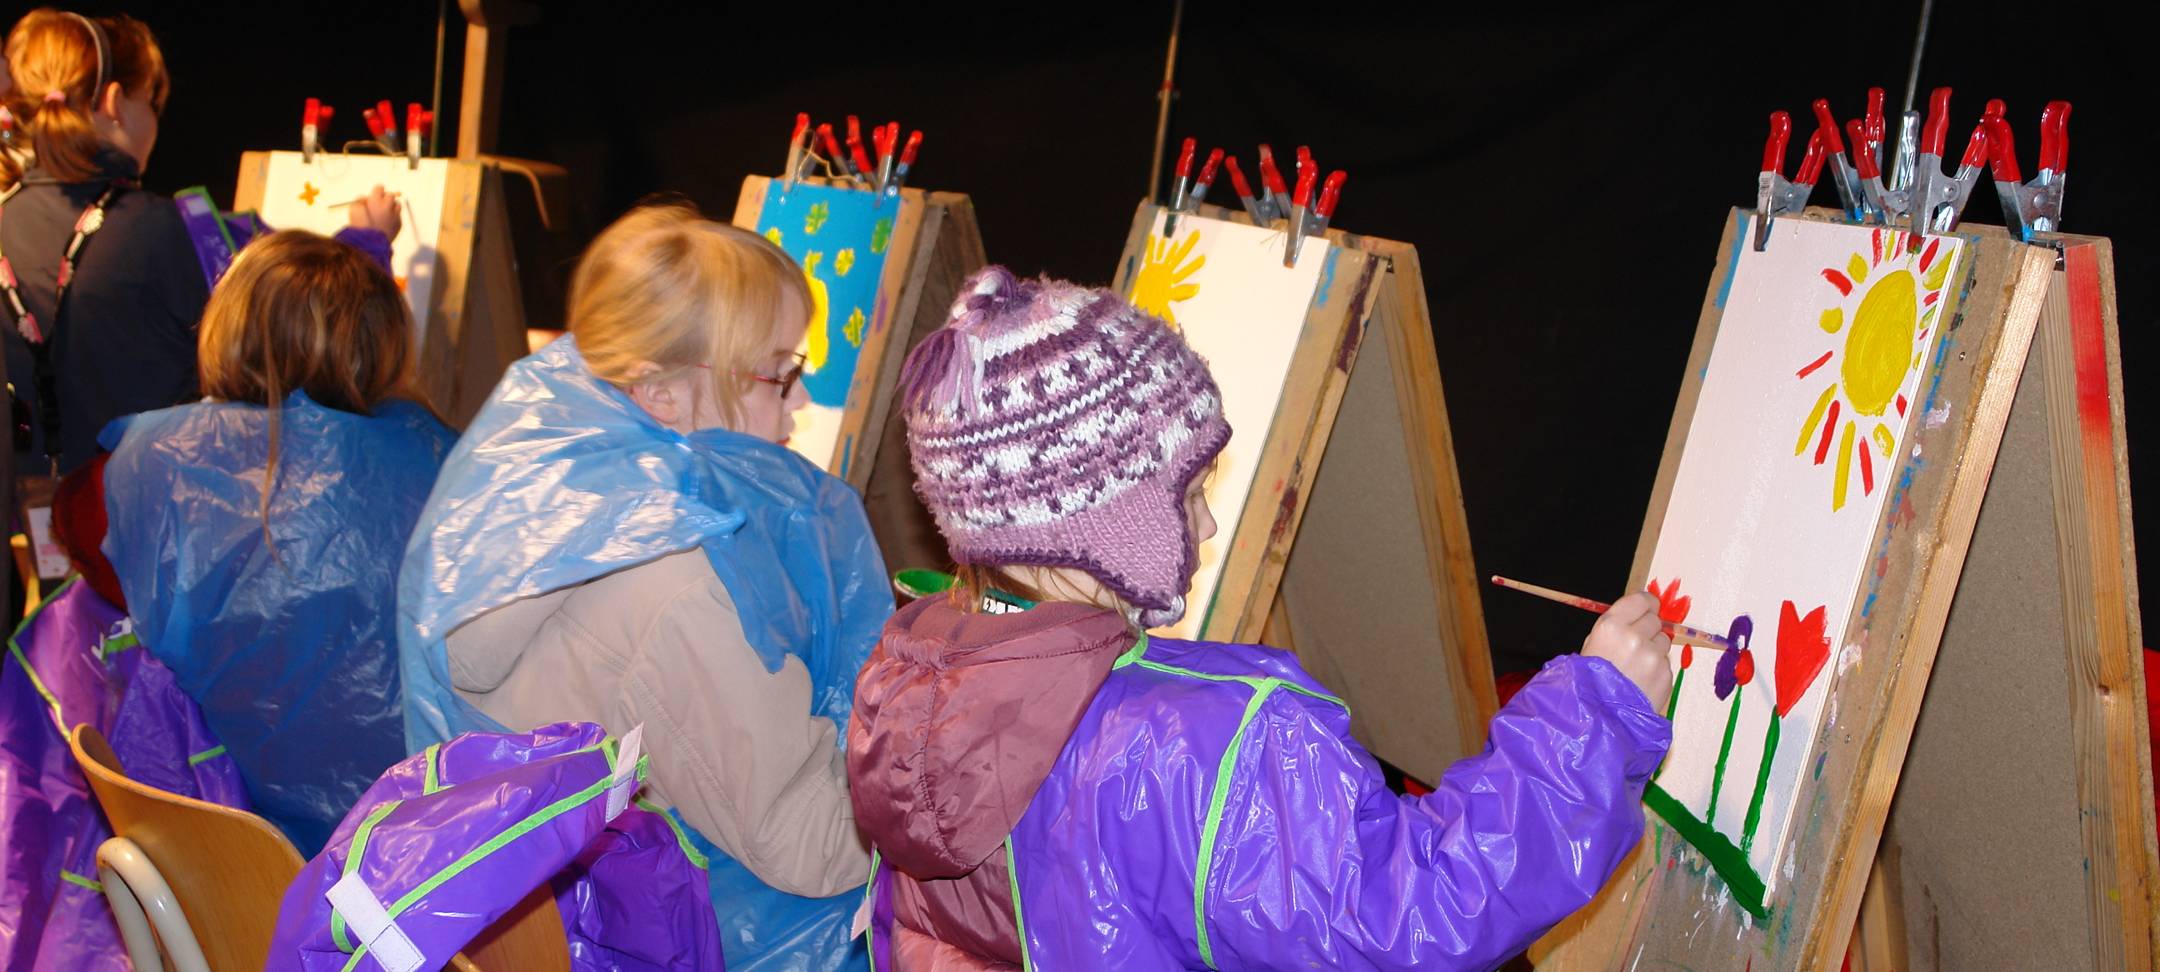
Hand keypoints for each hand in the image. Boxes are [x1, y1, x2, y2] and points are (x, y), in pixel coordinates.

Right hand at [347, 185, 401, 241]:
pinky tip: (386, 223)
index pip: (379, 187)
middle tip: (378, 205)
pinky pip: (398, 216)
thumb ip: (360, 201)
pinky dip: (394, 218)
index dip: (376, 192)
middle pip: (390, 195)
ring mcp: (395, 215)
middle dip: (385, 198)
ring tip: (383, 214)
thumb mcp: (353, 210)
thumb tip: (365, 198)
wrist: (369, 244)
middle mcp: (387, 206)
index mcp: (376, 200)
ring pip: (397, 205)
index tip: (373, 196)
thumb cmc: (359, 226)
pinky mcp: (399, 225)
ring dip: (391, 207)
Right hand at [1582, 591, 1673, 706]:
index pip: (1642, 600)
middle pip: (1655, 620)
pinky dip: (1657, 669)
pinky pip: (1665, 663)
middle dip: (1647, 629)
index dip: (1646, 604)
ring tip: (1636, 666)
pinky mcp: (1666, 674)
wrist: (1599, 717)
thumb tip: (1638, 616)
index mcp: (1612, 626)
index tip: (1647, 608)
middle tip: (1635, 644)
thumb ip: (1615, 627)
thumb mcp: (1592, 645)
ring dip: (1653, 649)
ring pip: (1663, 641)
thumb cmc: (1588, 681)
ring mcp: (1653, 657)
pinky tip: (1641, 681)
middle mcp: (1635, 637)